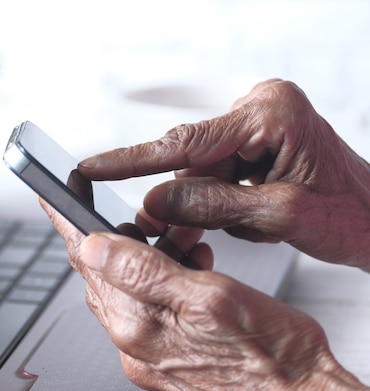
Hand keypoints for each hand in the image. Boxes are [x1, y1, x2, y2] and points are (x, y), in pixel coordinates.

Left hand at [41, 201, 369, 390]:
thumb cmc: (272, 359)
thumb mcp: (208, 299)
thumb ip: (144, 271)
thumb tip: (92, 246)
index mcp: (136, 324)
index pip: (85, 260)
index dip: (67, 220)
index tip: (54, 193)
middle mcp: (134, 342)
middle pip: (105, 271)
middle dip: (125, 233)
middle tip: (155, 215)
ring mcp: (149, 351)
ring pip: (131, 285)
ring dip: (152, 253)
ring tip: (186, 239)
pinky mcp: (168, 355)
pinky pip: (151, 305)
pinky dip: (166, 277)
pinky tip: (192, 267)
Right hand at [78, 79, 369, 270]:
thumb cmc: (352, 215)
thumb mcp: (279, 215)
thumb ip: (213, 204)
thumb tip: (157, 199)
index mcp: (272, 114)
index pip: (186, 140)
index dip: (133, 159)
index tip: (93, 167)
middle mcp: (262, 111)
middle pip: (191, 158)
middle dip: (178, 198)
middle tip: (157, 229)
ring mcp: (259, 127)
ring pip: (200, 171)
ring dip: (201, 207)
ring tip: (219, 231)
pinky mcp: (256, 145)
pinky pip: (216, 175)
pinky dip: (215, 204)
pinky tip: (233, 220)